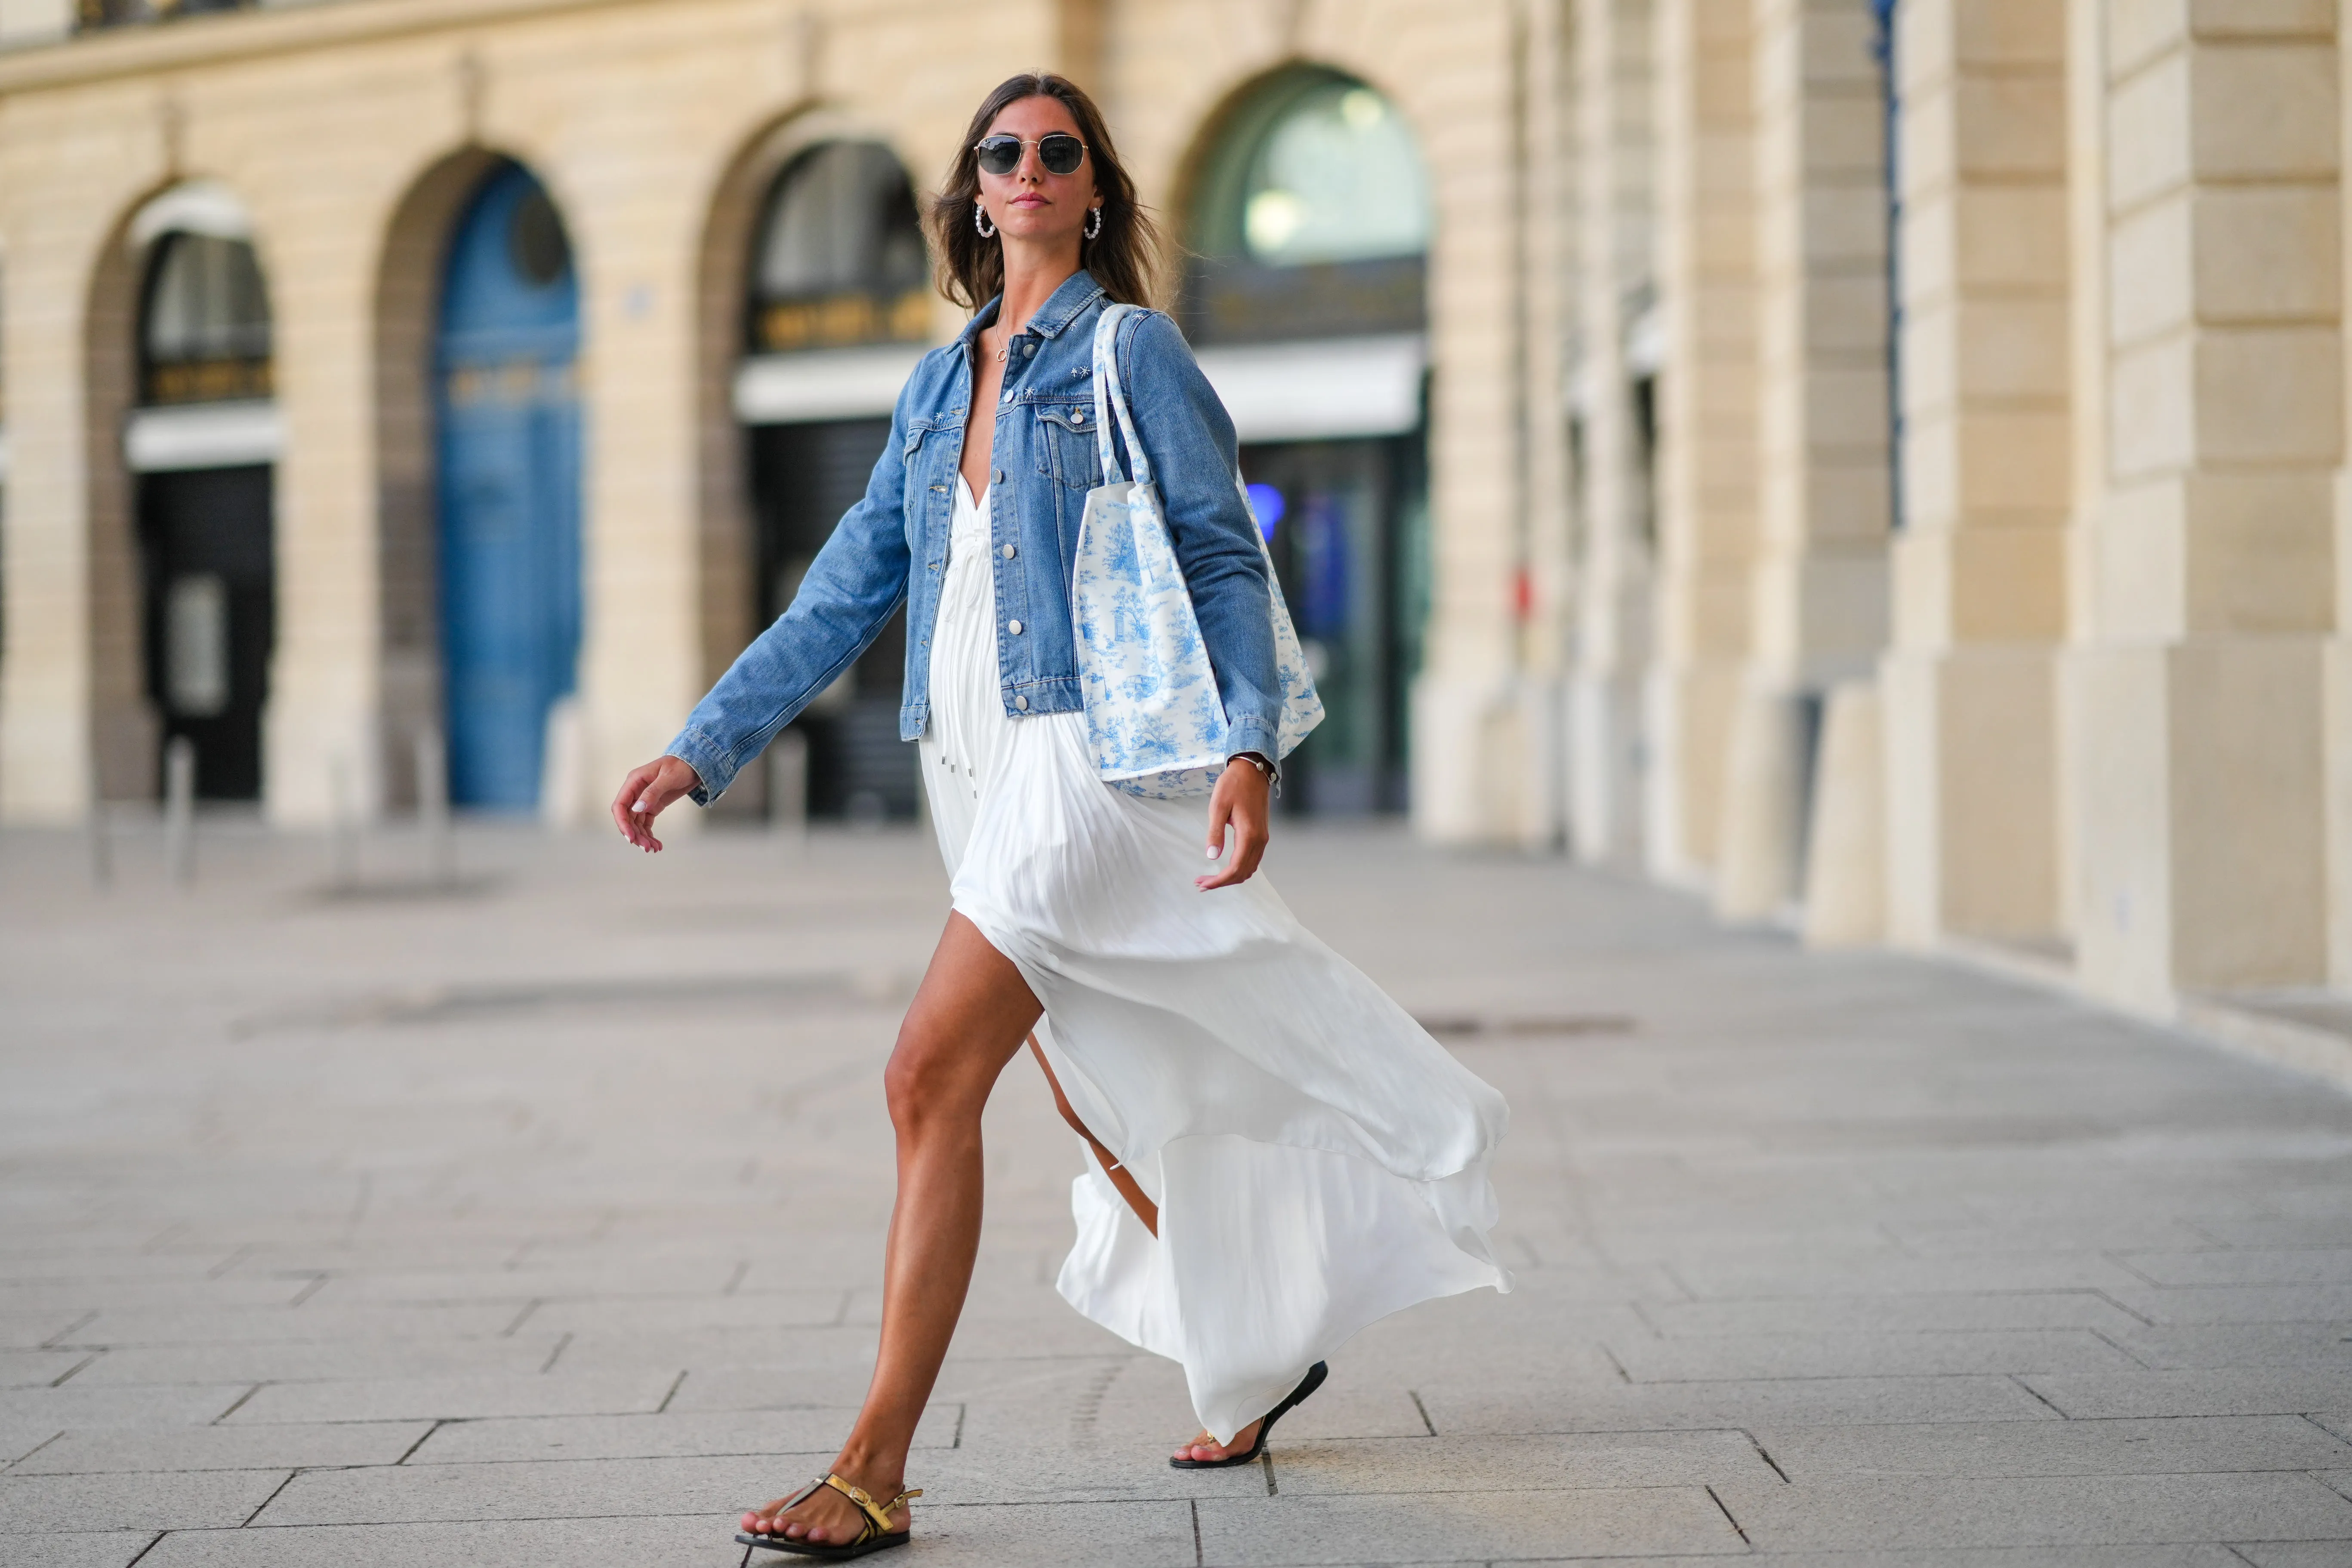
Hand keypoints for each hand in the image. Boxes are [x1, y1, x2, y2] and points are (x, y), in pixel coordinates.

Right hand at [610, 755, 702, 852]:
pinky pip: (646, 823)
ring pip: (637, 823)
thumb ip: (652, 792)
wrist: (696, 764)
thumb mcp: (668, 777)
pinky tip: (657, 845)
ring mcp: (643, 799)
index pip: (620, 805)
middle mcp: (635, 792)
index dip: (623, 823)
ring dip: (643, 837)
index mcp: (634, 782)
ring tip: (654, 849)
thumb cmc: (681, 766)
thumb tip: (637, 809)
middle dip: (635, 834)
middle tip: (646, 848)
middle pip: (628, 818)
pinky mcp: (653, 806)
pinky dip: (649, 834)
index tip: (631, 837)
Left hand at [1197, 756, 1271, 890]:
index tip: (1202, 883)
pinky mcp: (1261, 834)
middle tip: (1201, 883)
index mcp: (1249, 835)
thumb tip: (1212, 857)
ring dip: (1231, 877)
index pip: (1235, 868)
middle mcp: (1259, 840)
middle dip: (1222, 882)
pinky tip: (1225, 867)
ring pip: (1249, 868)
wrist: (1252, 770)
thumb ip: (1215, 832)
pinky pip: (1252, 860)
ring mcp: (1262, 838)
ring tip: (1210, 878)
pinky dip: (1239, 868)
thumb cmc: (1233, 784)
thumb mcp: (1218, 806)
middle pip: (1243, 873)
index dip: (1219, 881)